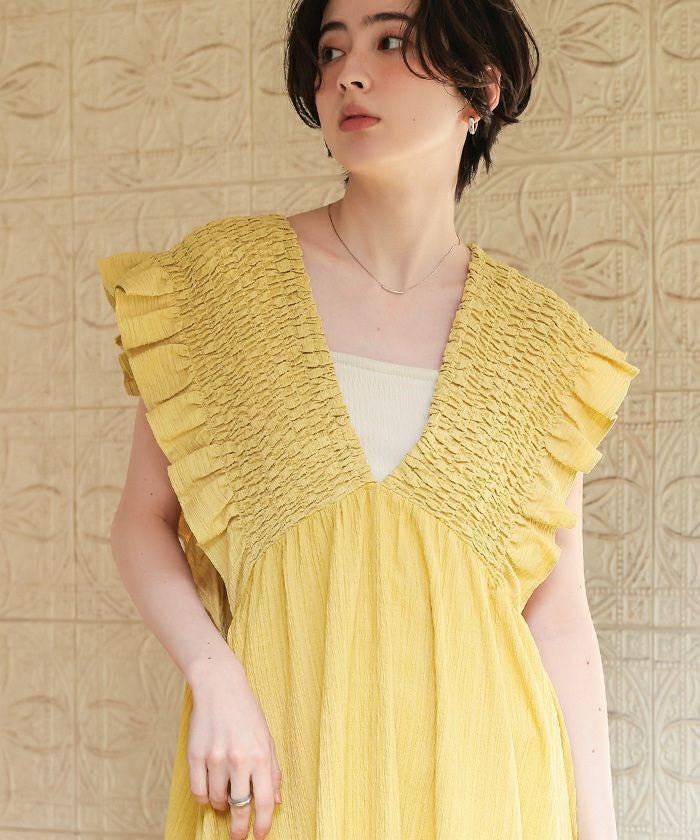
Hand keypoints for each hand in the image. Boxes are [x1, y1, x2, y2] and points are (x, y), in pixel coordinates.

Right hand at [186, 656, 282, 838]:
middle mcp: (239, 759)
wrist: (220, 687)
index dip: (263, 824)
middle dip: (240, 828)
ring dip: (222, 806)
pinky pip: (199, 791)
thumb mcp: (267, 738)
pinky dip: (205, 798)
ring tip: (226, 800)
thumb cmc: (246, 712)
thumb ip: (273, 770)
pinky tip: (211, 792)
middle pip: (240, 807)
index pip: (265, 801)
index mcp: (260, 755)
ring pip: (217, 801)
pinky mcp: (195, 756)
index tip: (260, 835)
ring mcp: (215, 758)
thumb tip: (277, 800)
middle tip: (239, 836)